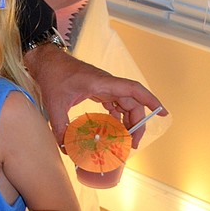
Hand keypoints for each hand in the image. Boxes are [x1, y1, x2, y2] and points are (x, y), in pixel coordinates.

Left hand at [24, 44, 166, 138]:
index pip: (133, 89)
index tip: (163, 113)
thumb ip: (60, 127)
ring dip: (129, 121)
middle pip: (132, 102)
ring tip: (126, 140)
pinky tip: (115, 129)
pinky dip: (118, 116)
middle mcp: (107, 84)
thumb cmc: (52, 76)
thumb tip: (67, 149)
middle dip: (137, 123)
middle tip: (133, 144)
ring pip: (125, 103)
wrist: (46, 61)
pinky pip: (115, 103)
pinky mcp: (97, 89)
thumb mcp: (54, 104)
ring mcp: (103, 86)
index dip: (151, 100)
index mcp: (101, 83)